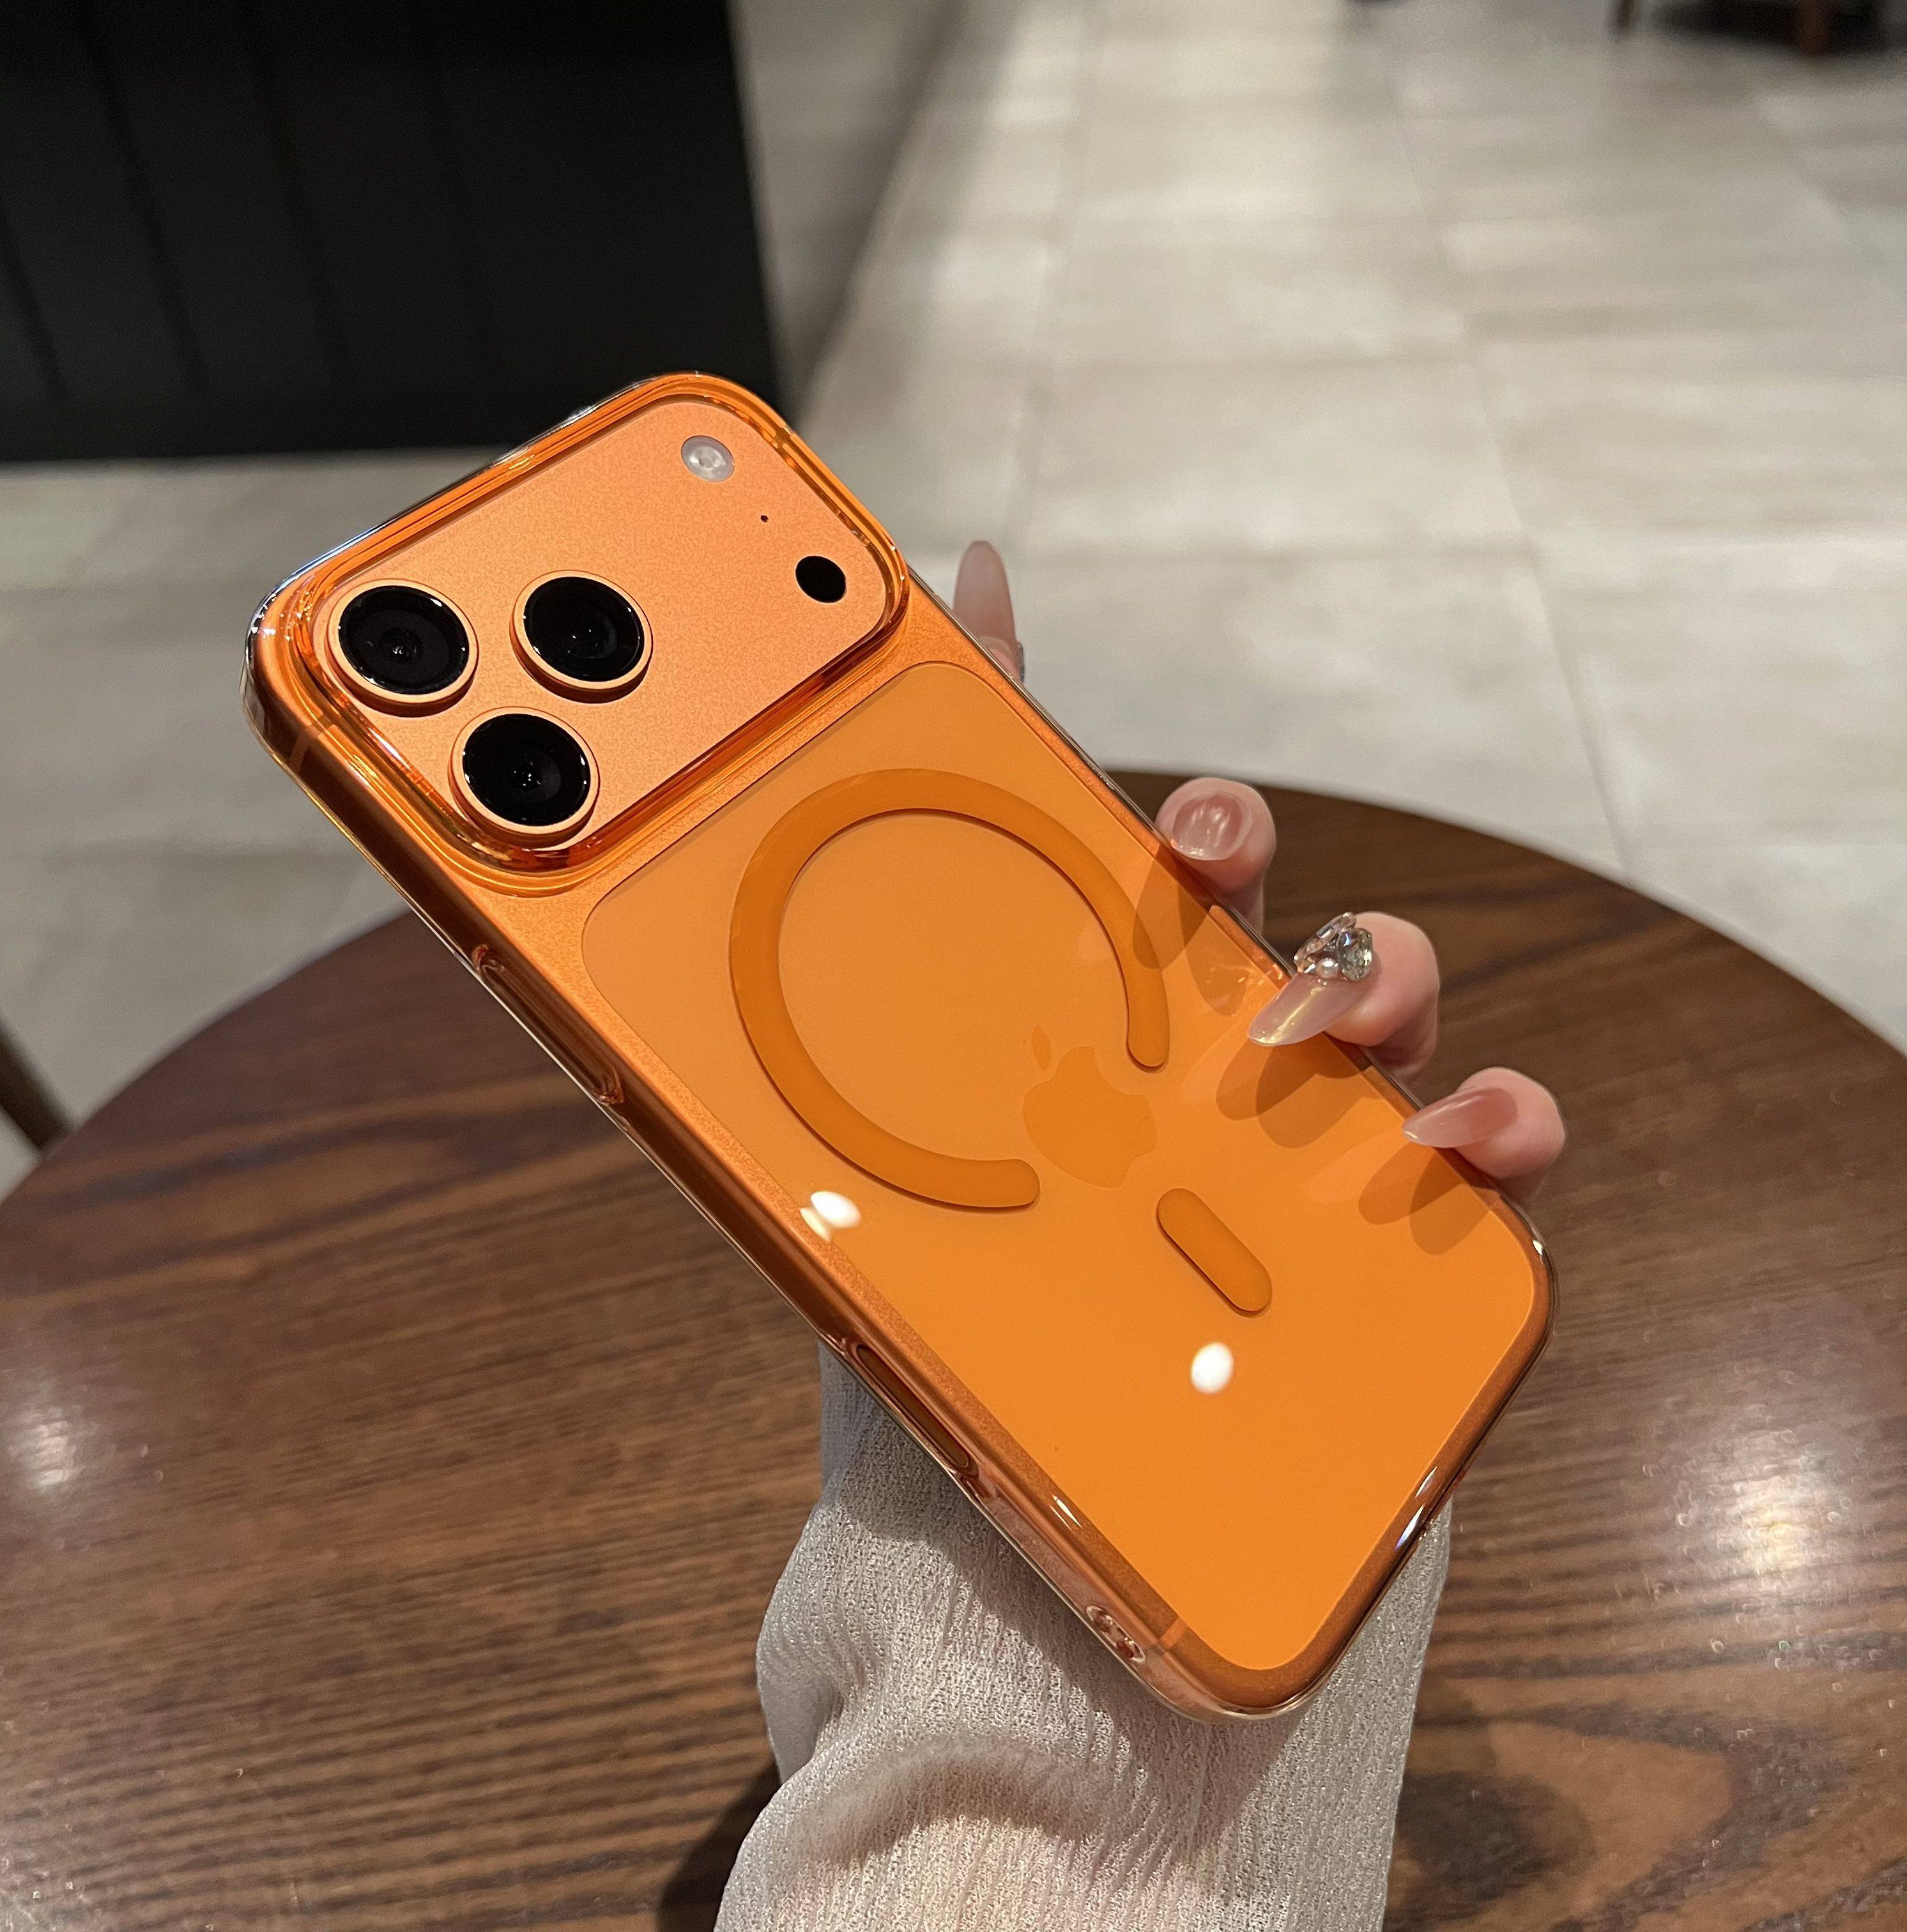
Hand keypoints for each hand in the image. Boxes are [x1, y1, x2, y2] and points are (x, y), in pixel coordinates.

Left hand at [953, 540, 1565, 1198]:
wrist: (987, 1371)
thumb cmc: (994, 1161)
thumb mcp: (950, 966)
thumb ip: (979, 772)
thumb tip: (978, 567)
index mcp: (1155, 979)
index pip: (1218, 870)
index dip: (1224, 833)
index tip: (1192, 849)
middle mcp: (1257, 1044)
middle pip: (1349, 952)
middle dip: (1341, 951)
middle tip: (1277, 1005)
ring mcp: (1326, 1130)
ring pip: (1422, 1039)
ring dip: (1407, 1021)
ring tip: (1343, 1075)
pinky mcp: (1383, 1226)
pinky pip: (1489, 1167)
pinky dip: (1504, 1134)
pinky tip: (1452, 1151)